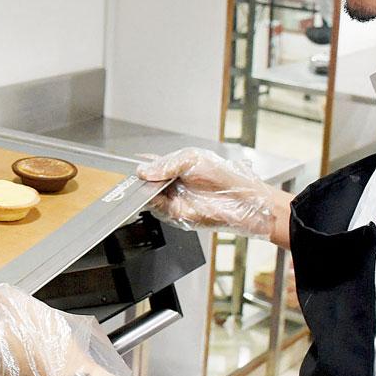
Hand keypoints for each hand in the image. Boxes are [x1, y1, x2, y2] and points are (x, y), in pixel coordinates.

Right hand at [136, 147, 275, 239]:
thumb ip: (166, 164)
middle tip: (138, 176)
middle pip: (147, 183)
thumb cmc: (225, 176)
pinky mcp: (177, 215)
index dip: (142, 165)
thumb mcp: (192, 159)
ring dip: (146, 192)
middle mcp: (173, 185)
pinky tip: (155, 196)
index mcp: (176, 167)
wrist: (243, 200)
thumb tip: (143, 171)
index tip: (132, 164)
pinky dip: (154, 204)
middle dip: (141, 180)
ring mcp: (174, 200)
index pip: (152, 166)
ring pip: (149, 197)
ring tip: (148, 185)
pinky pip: (159, 210)